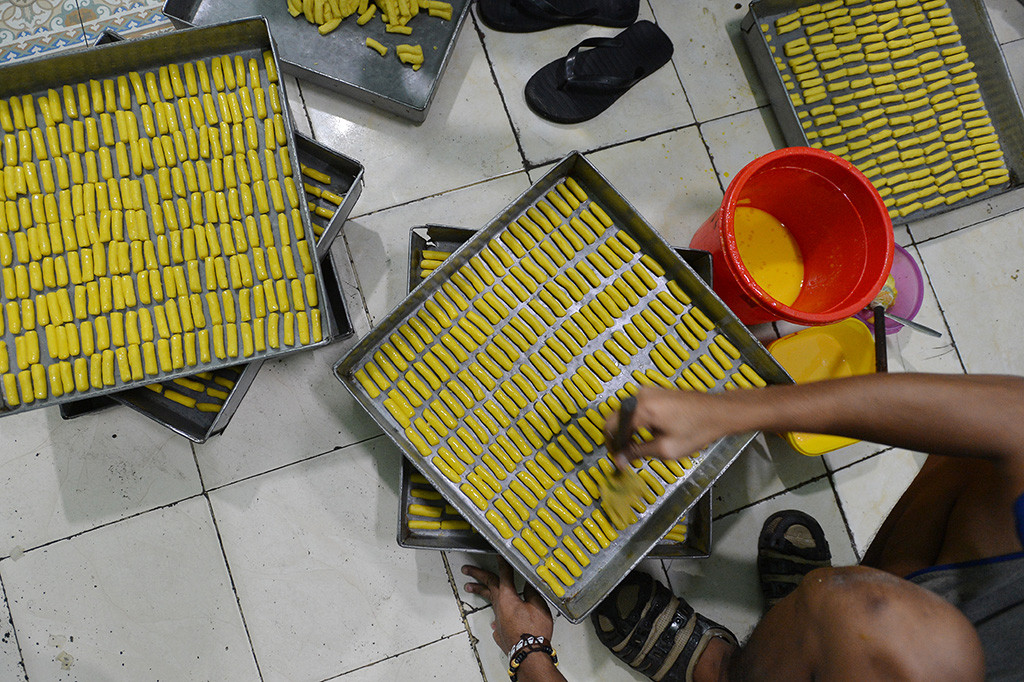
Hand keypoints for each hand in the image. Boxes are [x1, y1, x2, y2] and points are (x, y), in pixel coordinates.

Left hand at [462, 559, 552, 653]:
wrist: (528, 654)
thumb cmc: (534, 632)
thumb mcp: (539, 607)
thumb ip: (533, 592)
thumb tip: (529, 583)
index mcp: (508, 597)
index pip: (504, 574)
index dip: (502, 562)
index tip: (497, 553)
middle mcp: (500, 606)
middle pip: (488, 586)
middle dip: (477, 575)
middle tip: (465, 569)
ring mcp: (498, 619)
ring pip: (489, 601)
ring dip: (480, 591)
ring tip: (469, 587)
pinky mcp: (500, 632)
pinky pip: (496, 620)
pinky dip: (494, 616)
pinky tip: (493, 621)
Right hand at [604, 387, 733, 464]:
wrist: (719, 412)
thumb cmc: (697, 429)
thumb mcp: (666, 448)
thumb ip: (638, 453)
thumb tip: (620, 460)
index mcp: (642, 408)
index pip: (611, 426)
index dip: (612, 445)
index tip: (617, 459)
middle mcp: (641, 395)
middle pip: (616, 418)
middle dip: (619, 438)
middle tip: (626, 456)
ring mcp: (648, 392)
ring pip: (626, 414)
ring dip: (628, 431)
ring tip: (638, 448)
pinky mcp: (655, 393)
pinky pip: (637, 409)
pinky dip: (637, 423)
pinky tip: (648, 436)